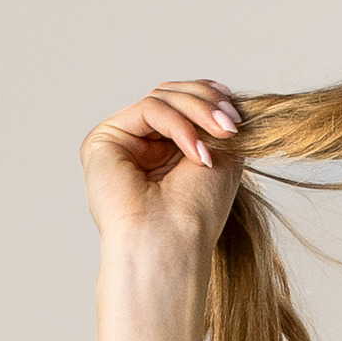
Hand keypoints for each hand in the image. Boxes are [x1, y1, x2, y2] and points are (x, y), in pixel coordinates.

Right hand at [80, 78, 245, 256]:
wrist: (171, 246)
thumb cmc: (196, 216)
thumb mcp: (221, 160)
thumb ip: (216, 126)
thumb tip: (224, 96)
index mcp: (165, 151)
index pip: (183, 105)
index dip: (210, 98)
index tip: (237, 111)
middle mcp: (140, 144)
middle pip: (171, 94)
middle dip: (207, 101)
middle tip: (233, 123)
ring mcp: (121, 141)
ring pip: (162, 98)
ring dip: (199, 111)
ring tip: (225, 134)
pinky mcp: (104, 139)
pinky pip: (149, 110)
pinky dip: (180, 125)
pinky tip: (199, 153)